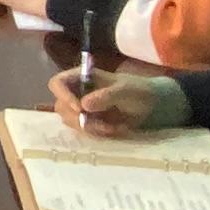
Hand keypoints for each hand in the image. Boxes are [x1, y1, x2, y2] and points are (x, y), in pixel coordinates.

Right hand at [47, 69, 169, 136]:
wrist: (151, 104)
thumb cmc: (137, 90)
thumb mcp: (125, 90)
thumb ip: (106, 95)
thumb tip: (83, 105)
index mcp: (82, 77)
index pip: (57, 83)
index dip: (62, 95)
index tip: (78, 108)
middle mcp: (77, 92)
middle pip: (60, 106)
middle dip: (77, 118)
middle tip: (97, 123)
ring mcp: (81, 108)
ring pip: (70, 121)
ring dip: (88, 127)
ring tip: (110, 127)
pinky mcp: (88, 122)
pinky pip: (82, 131)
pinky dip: (96, 132)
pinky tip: (112, 129)